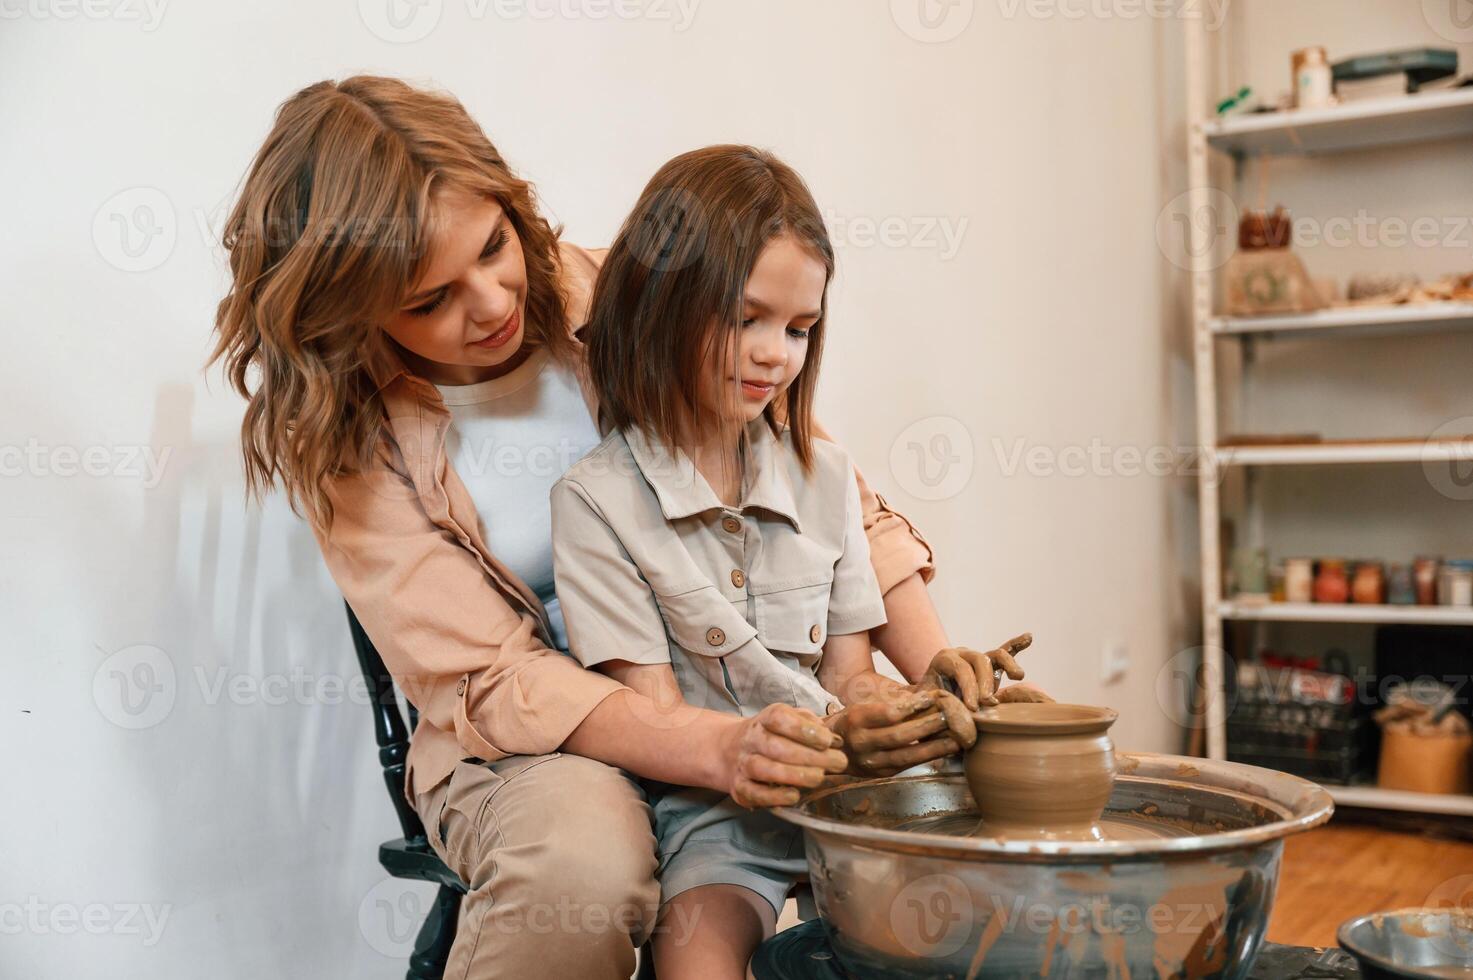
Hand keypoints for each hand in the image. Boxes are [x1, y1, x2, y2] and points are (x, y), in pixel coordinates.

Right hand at [718, 703, 848, 808]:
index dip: (803, 729)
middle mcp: (751, 739)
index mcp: (765, 719)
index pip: (779, 718)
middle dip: (810, 756)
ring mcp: (743, 764)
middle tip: (838, 763)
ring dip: (794, 775)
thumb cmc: (772, 736)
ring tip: (819, 778)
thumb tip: (834, 740)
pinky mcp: (739, 787)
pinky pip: (754, 793)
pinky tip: (794, 796)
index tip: (828, 741)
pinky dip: (774, 796)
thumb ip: (811, 725)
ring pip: (764, 768)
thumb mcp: (789, 720)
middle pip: (776, 746)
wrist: (730, 750)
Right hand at [825, 688, 963, 776]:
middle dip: (928, 727)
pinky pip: (907, 766)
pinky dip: (926, 758)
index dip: (912, 707)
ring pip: (906, 756)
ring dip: (934, 748)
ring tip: (955, 739)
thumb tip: (928, 697)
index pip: (889, 713)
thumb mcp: (864, 707)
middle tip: (950, 717)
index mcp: (857, 720)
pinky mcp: (880, 774)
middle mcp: (862, 743)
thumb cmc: (854, 722)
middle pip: (900, 736)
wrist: (833, 750)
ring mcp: (870, 762)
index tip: (932, 698)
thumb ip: (891, 705)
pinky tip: (943, 751)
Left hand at [919, 634, 1050, 741]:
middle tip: (988, 703)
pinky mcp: (990, 666)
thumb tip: (947, 715)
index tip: (973, 708)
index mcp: (945, 660)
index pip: (961, 669)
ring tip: (1017, 676)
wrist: (930, 701)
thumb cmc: (929, 705)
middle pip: (980, 660)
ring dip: (1008, 664)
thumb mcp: (927, 705)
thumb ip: (934, 708)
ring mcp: (977, 658)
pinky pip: (1005, 652)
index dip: (969, 687)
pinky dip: (1016, 645)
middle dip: (986, 682)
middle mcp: (962, 654)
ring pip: (996, 655)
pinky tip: (1028, 637)